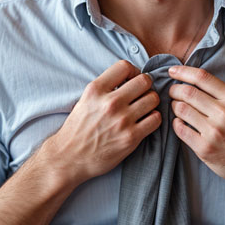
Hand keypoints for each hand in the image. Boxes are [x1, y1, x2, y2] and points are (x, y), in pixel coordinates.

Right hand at [41, 60, 160, 186]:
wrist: (69, 158)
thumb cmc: (77, 129)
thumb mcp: (85, 100)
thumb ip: (105, 88)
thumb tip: (128, 78)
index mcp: (96, 90)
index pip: (124, 66)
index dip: (133, 70)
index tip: (132, 79)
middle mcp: (110, 102)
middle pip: (144, 80)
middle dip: (145, 86)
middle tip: (141, 94)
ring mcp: (122, 120)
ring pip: (153, 98)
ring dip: (151, 102)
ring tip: (144, 108)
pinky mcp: (131, 137)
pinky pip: (156, 119)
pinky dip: (154, 118)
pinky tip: (145, 121)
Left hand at [168, 66, 224, 204]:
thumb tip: (199, 82)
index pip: (202, 77)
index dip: (182, 71)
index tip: (172, 71)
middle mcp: (224, 113)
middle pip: (187, 92)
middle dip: (175, 90)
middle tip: (172, 92)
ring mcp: (213, 131)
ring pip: (181, 109)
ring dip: (174, 106)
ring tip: (177, 107)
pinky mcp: (205, 148)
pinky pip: (180, 129)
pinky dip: (176, 123)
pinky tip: (180, 123)